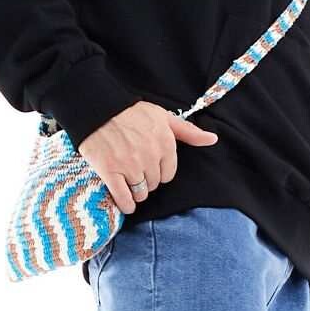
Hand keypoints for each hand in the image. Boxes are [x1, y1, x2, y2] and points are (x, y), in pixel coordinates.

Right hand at [78, 102, 218, 215]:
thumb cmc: (131, 112)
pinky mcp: (110, 171)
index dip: (158, 172)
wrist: (97, 106)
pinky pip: (124, 198)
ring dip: (135, 192)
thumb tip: (212, 139)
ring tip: (127, 181)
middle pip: (154, 185)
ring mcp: (130, 164)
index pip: (168, 174)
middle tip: (134, 170)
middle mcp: (150, 155)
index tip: (148, 165)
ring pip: (141, 193)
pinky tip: (125, 203)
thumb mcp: (163, 116)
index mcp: (165, 143)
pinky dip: (126, 204)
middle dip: (146, 180)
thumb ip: (188, 131)